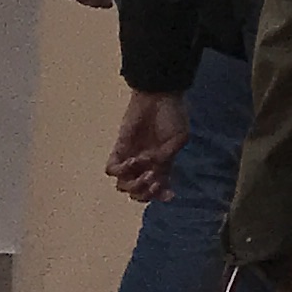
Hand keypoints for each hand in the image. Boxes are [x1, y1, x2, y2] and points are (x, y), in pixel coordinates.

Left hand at [106, 88, 189, 203]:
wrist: (157, 96)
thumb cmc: (172, 115)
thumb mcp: (180, 137)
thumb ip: (169, 157)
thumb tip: (156, 170)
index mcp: (162, 164)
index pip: (158, 188)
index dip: (162, 195)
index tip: (170, 195)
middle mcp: (145, 165)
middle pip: (138, 193)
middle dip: (145, 193)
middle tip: (154, 180)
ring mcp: (131, 158)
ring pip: (123, 185)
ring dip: (134, 184)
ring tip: (144, 170)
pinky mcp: (119, 149)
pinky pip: (112, 170)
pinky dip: (121, 170)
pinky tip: (133, 160)